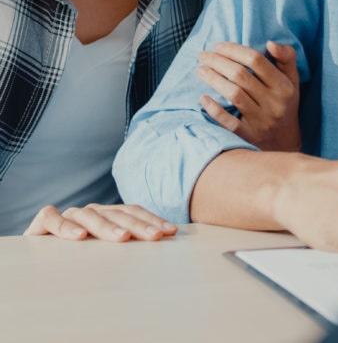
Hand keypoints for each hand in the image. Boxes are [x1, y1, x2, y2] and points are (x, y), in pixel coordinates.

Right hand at [23, 204, 177, 241]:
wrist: (37, 254)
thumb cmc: (78, 255)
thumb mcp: (105, 250)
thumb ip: (127, 243)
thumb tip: (161, 243)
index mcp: (108, 215)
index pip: (133, 213)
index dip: (152, 220)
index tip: (171, 232)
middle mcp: (92, 211)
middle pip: (118, 215)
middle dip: (139, 226)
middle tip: (155, 237)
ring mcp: (69, 215)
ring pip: (90, 216)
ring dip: (108, 227)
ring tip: (123, 238)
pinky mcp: (44, 222)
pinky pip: (53, 218)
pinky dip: (66, 226)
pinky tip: (79, 236)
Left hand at [197, 40, 300, 150]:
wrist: (286, 143)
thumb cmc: (285, 103)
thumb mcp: (292, 80)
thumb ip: (286, 57)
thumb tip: (270, 43)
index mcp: (284, 86)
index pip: (257, 60)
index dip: (235, 50)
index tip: (218, 46)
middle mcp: (274, 102)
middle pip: (241, 76)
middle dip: (219, 62)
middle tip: (203, 55)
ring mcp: (261, 121)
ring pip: (234, 95)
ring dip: (214, 80)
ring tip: (201, 70)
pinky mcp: (249, 136)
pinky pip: (229, 122)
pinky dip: (215, 109)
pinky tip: (203, 98)